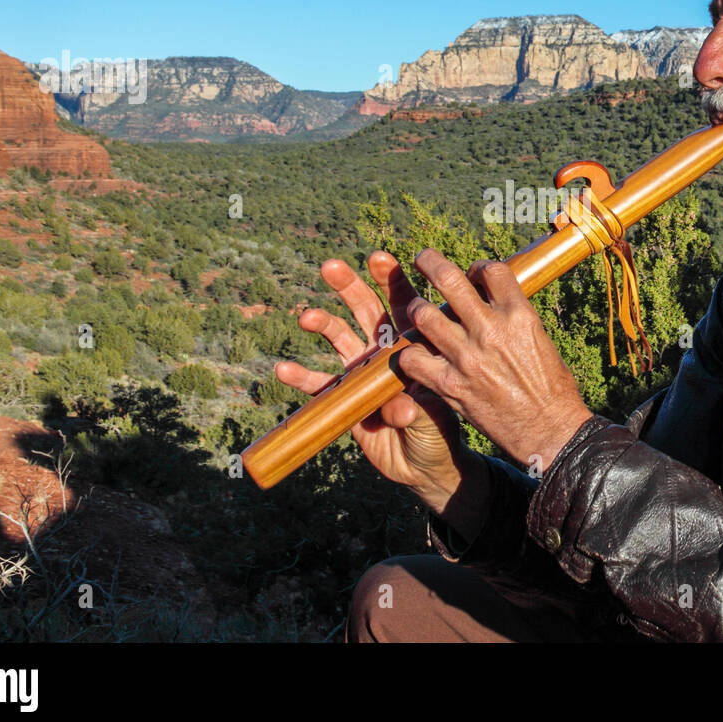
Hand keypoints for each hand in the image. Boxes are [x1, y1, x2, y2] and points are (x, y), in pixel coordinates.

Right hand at [274, 251, 473, 512]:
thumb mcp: (434, 417)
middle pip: (364, 309)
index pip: (402, 303)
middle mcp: (384, 350)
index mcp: (412, 344)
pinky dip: (301, 377)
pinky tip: (283, 369)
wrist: (423, 464)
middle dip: (348, 286)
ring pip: (339, 338)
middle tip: (330, 266)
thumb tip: (400, 407)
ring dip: (322, 324)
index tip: (377, 257)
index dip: (390, 279)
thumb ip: (417, 408)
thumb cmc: (439, 430)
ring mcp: (361, 370)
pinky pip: (320, 384)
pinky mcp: (343, 397)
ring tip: (306, 317)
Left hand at [398, 249, 592, 473]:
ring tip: (417, 309)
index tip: (472, 273)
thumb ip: (513, 315)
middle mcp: (491, 330)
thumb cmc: (552, 387)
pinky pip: (413, 359)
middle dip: (431, 262)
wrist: (550, 430)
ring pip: (423, 314)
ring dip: (416, 308)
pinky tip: (415, 354)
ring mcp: (467, 357)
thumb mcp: (539, 339)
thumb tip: (493, 298)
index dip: (478, 267)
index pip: (491, 270)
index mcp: (519, 315)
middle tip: (423, 257)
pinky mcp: (450, 385)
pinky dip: (410, 354)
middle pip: (450, 280)